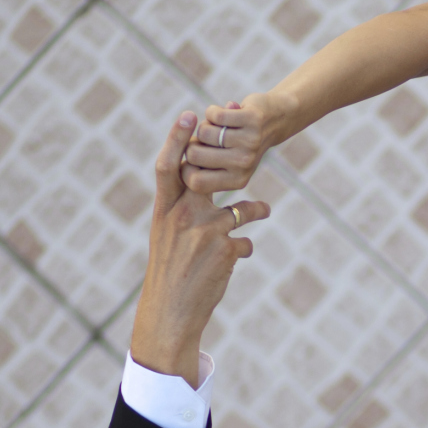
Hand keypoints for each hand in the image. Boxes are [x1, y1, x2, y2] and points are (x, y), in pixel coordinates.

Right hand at [131, 112, 269, 381]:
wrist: (171, 312)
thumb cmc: (169, 275)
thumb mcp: (167, 239)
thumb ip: (182, 212)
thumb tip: (202, 189)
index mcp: (163, 211)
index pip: (168, 167)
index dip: (177, 139)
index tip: (188, 115)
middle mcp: (183, 216)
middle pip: (207, 174)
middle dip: (221, 151)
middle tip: (242, 131)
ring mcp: (205, 232)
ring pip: (241, 209)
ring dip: (255, 209)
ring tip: (263, 210)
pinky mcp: (225, 250)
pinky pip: (245, 241)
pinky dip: (244, 248)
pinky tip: (239, 257)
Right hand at [183, 92, 289, 195]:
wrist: (275, 119)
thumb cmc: (240, 143)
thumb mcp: (225, 163)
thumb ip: (202, 167)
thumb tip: (180, 164)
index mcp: (237, 181)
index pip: (194, 182)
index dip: (186, 167)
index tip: (195, 156)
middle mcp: (244, 165)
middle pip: (193, 155)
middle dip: (194, 142)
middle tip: (209, 139)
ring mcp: (250, 142)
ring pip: (203, 133)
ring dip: (206, 125)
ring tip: (219, 126)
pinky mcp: (252, 119)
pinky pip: (214, 114)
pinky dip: (213, 111)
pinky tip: (224, 112)